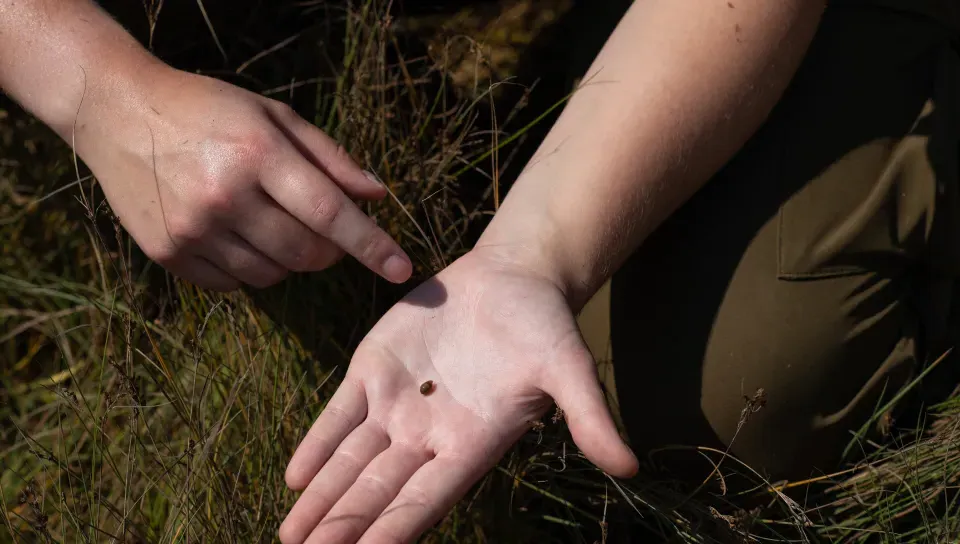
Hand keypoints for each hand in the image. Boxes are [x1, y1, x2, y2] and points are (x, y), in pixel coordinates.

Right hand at [74, 67, 410, 290]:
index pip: (330, 213)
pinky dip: (250, 269)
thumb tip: (377, 196)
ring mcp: (192, 229)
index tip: (403, 270)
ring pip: (273, 275)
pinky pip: (234, 285)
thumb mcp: (273, 115)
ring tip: (269, 221)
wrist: (118, 112)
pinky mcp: (168, 253)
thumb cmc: (208, 109)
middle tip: (322, 229)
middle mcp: (224, 195)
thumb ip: (329, 158)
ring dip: (288, 259)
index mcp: (257, 153)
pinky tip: (235, 234)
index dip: (372, 245)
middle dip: (328, 251)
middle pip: (306, 253)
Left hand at [279, 248, 637, 543]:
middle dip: (343, 526)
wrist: (512, 276)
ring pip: (352, 460)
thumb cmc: (544, 324)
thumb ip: (589, 416)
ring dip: (323, 497)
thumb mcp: (569, 368)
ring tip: (291, 536)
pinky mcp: (375, 370)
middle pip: (379, 490)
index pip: (425, 499)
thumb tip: (630, 467)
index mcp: (471, 443)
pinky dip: (318, 444)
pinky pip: (340, 415)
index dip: (392, 530)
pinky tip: (295, 477)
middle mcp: (429, 435)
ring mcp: (398, 404)